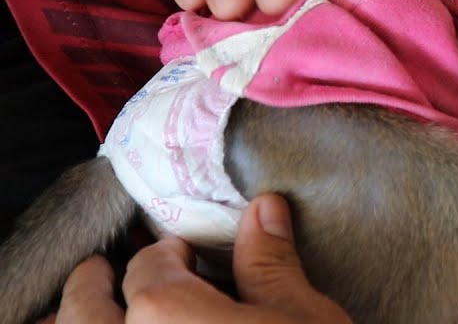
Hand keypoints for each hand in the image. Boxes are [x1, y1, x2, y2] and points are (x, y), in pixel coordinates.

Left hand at [39, 194, 352, 322]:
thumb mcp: (302, 317)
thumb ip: (269, 265)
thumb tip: (264, 212)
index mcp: (165, 311)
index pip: (148, 267)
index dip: (166, 255)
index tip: (180, 256)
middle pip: (86, 311)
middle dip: (95, 287)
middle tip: (106, 276)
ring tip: (107, 321)